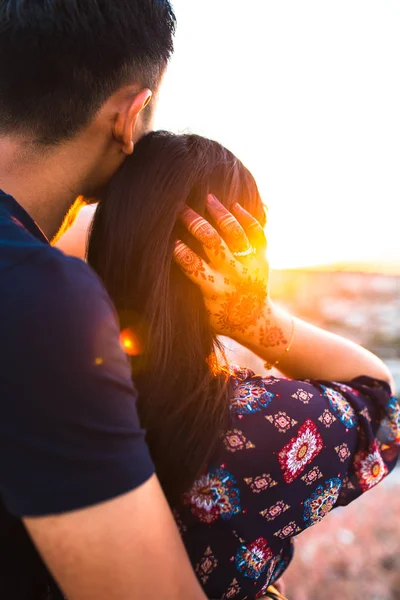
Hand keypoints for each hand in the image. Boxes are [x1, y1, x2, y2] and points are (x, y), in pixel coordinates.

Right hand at [173, 195, 284, 349]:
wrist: (256, 322)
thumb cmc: (219, 316)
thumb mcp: (201, 311)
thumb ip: (187, 291)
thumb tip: (159, 272)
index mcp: (215, 290)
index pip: (192, 265)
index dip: (178, 249)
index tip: (166, 234)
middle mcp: (234, 275)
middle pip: (213, 242)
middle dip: (194, 223)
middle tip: (180, 208)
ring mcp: (250, 265)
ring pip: (235, 233)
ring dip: (220, 213)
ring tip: (207, 197)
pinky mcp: (263, 258)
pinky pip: (258, 234)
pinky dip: (247, 218)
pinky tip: (234, 205)